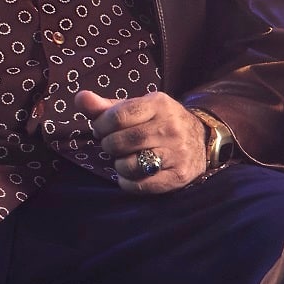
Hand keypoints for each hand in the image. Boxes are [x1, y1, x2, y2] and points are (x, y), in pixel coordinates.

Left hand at [76, 89, 209, 193]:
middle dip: (108, 146)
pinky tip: (133, 174)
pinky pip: (141, 185)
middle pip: (120, 141)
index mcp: (159, 104)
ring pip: (130, 164)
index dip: (101, 126)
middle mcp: (171, 127)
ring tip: (126, 159)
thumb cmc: (159, 122)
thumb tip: (81, 98)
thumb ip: (105, 106)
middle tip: (114, 145)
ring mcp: (177, 153)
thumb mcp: (138, 108)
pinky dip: (128, 182)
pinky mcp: (179, 175)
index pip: (117, 116)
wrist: (203, 140)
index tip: (102, 129)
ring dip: (119, 165)